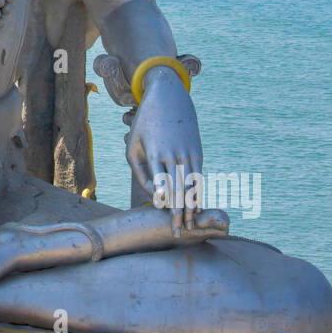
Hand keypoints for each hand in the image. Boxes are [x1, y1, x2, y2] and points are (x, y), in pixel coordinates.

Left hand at [125, 67, 202, 234]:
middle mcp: (174, 155)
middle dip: (179, 214)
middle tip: (177, 234)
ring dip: (191, 208)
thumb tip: (154, 195)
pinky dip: (198, 194)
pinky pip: (199, 177)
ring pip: (191, 186)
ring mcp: (188, 153)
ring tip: (189, 227)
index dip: (166, 205)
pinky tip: (197, 207)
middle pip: (178, 190)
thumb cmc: (145, 125)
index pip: (162, 185)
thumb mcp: (133, 146)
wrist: (169, 98)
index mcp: (155, 154)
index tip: (165, 220)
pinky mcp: (197, 152)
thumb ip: (139, 173)